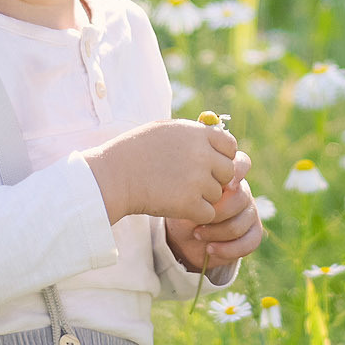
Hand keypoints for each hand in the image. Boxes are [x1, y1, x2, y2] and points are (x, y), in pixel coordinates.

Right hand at [84, 119, 242, 224]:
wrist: (113, 175)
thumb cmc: (135, 151)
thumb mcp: (166, 130)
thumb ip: (194, 134)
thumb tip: (219, 137)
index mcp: (198, 133)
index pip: (230, 146)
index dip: (221, 157)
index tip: (207, 165)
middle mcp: (202, 154)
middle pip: (228, 172)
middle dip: (214, 179)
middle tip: (191, 183)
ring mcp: (197, 179)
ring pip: (217, 195)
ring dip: (202, 197)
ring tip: (175, 192)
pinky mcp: (190, 203)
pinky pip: (208, 213)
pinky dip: (195, 214)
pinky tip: (177, 206)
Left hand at [166, 152, 262, 271]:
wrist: (183, 237)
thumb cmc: (182, 209)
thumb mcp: (183, 197)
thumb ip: (197, 189)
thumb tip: (209, 191)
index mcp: (227, 175)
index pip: (242, 163)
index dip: (237, 171)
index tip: (224, 184)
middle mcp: (242, 190)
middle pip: (240, 197)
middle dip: (215, 213)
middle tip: (195, 220)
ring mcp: (250, 211)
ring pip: (240, 223)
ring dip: (215, 233)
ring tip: (197, 234)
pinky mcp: (253, 233)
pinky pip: (250, 242)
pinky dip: (227, 249)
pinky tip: (210, 249)